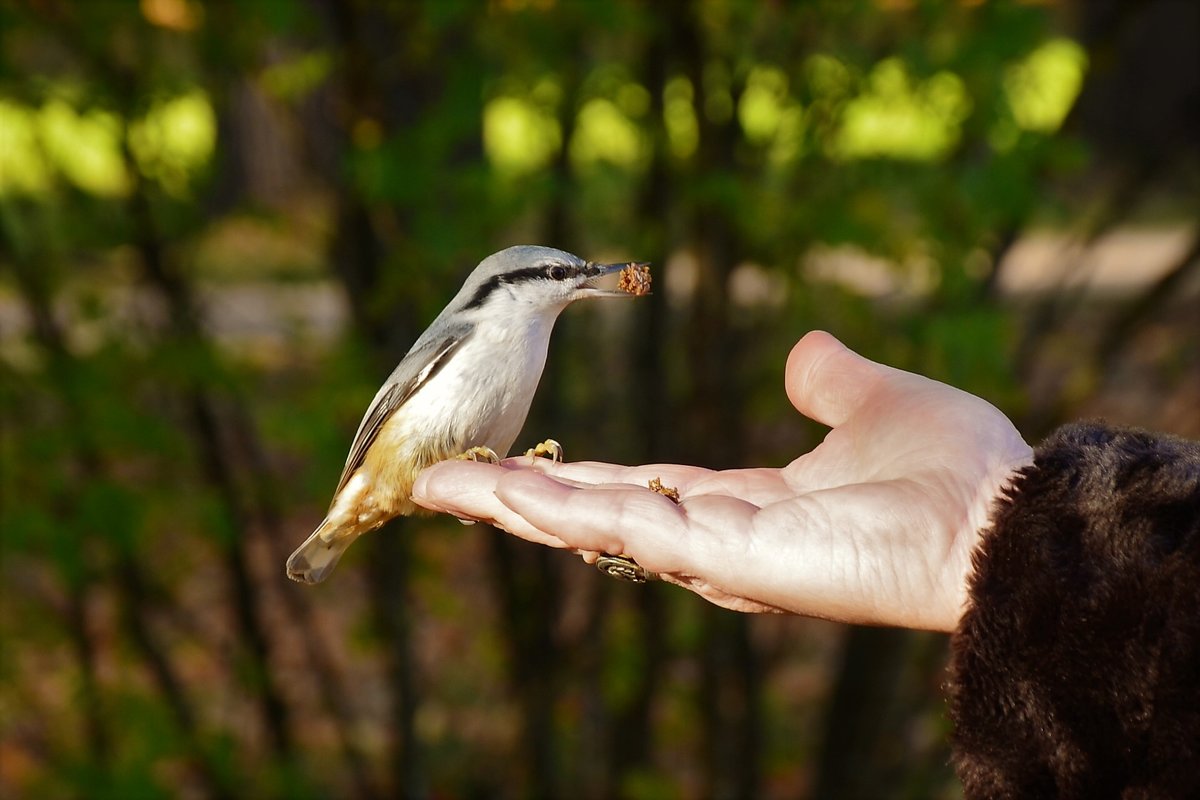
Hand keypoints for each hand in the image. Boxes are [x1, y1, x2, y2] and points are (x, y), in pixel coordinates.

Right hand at [412, 331, 1032, 631]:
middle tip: (438, 480)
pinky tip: (507, 491)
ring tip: (441, 484)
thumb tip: (803, 350)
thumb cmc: (953, 469)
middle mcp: (720, 534)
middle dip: (517, 497)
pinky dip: (564, 510)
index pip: (637, 489)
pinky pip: (632, 529)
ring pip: (594, 526)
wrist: (1003, 516)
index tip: (511, 462)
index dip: (572, 477)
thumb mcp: (873, 400)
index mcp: (747, 501)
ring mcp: (720, 552)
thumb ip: (827, 380)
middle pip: (595, 512)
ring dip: (517, 504)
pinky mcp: (732, 558)